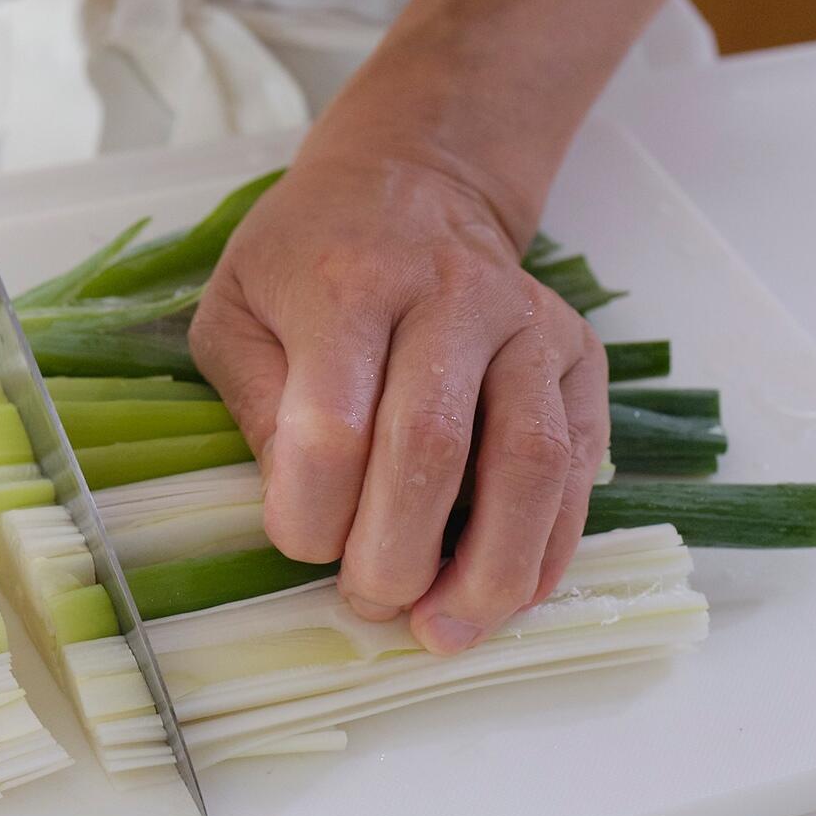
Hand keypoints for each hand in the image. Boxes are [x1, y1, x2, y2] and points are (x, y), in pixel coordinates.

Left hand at [189, 132, 608, 654]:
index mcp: (346, 285)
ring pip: (529, 464)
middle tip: (371, 603)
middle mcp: (448, 296)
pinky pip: (579, 465)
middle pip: (434, 451)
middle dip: (398, 556)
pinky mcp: (578, 354)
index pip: (334, 427)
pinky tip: (508, 592)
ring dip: (491, 570)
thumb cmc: (305, 262)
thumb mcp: (236, 313)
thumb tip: (302, 506)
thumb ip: (255, 407)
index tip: (298, 545)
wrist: (411, 184)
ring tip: (448, 631)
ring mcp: (527, 324)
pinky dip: (548, 546)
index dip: (313, 514)